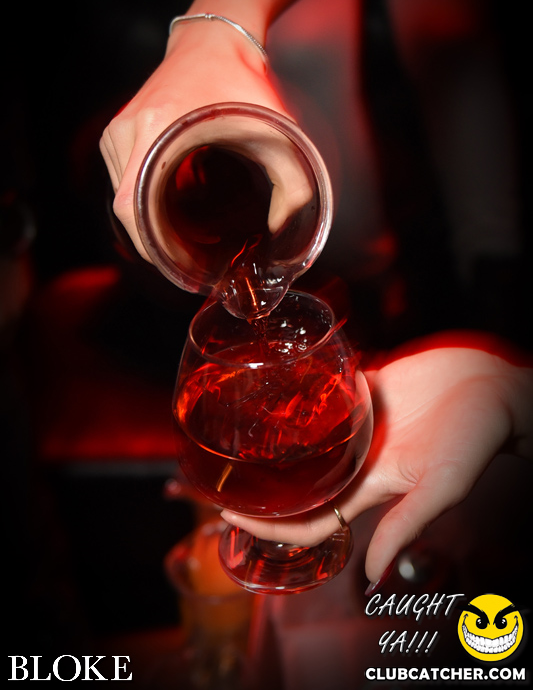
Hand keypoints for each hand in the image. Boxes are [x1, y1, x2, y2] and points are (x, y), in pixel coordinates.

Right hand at [99, 22, 311, 259]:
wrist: (213, 41)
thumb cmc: (242, 83)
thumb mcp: (275, 131)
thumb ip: (292, 181)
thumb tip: (283, 224)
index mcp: (157, 129)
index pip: (131, 208)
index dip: (151, 245)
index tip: (179, 263)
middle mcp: (128, 130)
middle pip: (126, 210)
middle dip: (155, 242)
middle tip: (189, 259)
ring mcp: (118, 130)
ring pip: (122, 198)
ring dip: (147, 223)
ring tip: (181, 239)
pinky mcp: (118, 131)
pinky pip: (122, 181)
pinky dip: (142, 202)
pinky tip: (169, 212)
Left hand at [221, 336, 530, 586]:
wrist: (494, 383)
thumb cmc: (475, 437)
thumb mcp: (441, 485)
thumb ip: (406, 524)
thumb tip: (372, 576)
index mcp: (371, 486)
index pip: (311, 519)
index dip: (271, 524)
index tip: (228, 514)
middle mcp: (358, 459)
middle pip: (299, 482)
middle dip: (261, 485)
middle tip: (216, 473)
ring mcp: (359, 424)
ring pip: (306, 438)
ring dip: (275, 439)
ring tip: (233, 429)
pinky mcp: (365, 388)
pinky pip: (323, 394)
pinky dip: (300, 394)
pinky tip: (272, 384)